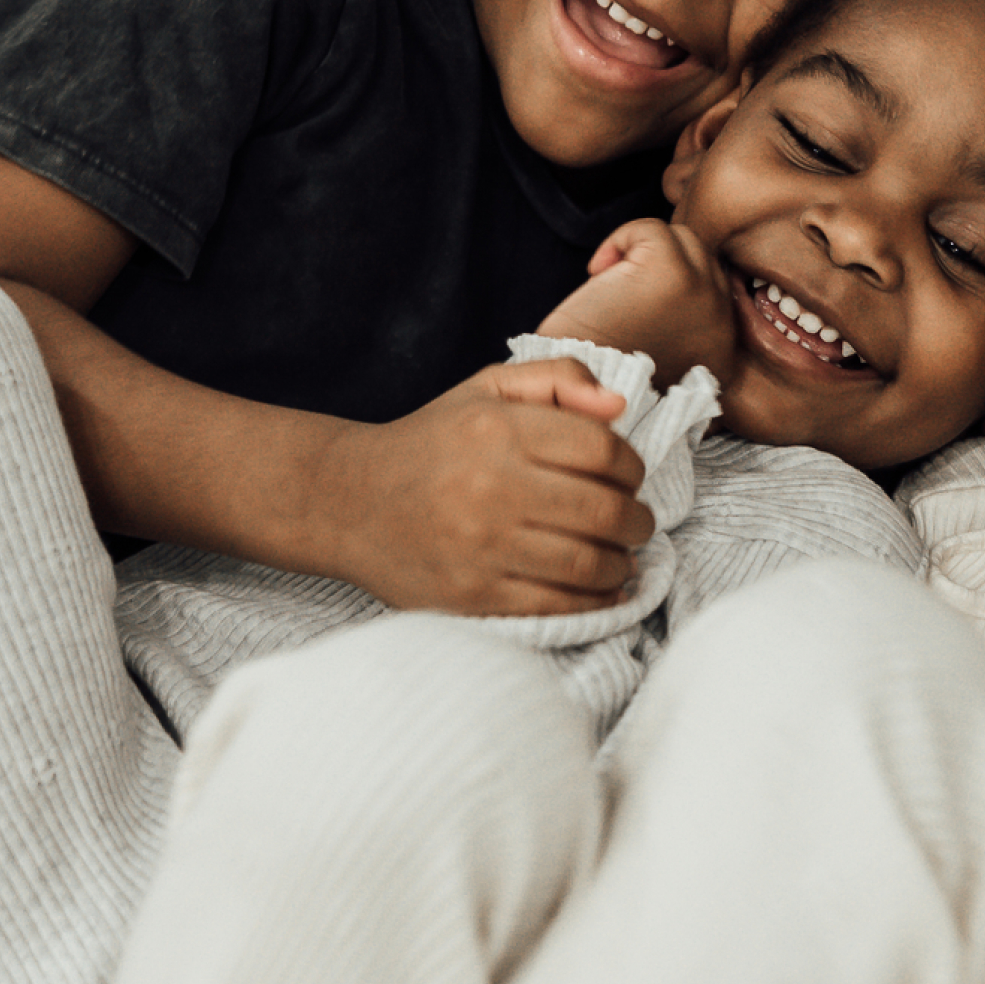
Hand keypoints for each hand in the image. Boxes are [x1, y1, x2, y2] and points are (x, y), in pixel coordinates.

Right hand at [319, 358, 651, 615]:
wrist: (346, 501)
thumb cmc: (431, 443)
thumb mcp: (486, 389)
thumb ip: (556, 377)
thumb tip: (618, 407)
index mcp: (499, 430)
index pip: (603, 450)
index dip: (632, 467)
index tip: (628, 478)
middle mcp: (491, 487)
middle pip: (605, 511)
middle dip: (637, 521)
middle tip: (636, 523)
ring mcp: (480, 546)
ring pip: (588, 564)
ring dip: (621, 564)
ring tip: (619, 557)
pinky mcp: (472, 595)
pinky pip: (557, 606)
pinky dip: (595, 602)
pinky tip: (602, 590)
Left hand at [536, 217, 741, 391]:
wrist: (573, 397)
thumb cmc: (602, 385)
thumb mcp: (659, 370)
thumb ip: (683, 339)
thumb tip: (680, 296)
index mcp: (724, 355)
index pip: (714, 293)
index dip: (674, 288)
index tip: (638, 309)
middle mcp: (725, 326)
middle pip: (703, 260)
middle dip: (661, 266)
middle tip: (621, 299)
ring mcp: (704, 296)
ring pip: (682, 241)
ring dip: (644, 254)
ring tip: (611, 289)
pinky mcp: (671, 273)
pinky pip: (651, 228)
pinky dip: (621, 240)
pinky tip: (598, 273)